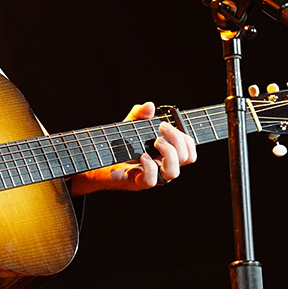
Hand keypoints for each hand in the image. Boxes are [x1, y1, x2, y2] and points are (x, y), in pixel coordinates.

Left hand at [68, 102, 196, 195]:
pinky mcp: (138, 182)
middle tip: (161, 128)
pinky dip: (149, 166)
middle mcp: (163, 165)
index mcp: (166, 154)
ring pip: (174, 172)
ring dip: (169, 153)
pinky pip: (152, 180)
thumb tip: (150, 106)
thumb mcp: (130, 125)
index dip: (185, 138)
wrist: (98, 160)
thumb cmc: (118, 145)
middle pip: (186, 158)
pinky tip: (141, 156)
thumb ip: (139, 114)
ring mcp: (152, 175)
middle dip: (177, 139)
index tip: (166, 124)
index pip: (189, 151)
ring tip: (155, 142)